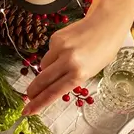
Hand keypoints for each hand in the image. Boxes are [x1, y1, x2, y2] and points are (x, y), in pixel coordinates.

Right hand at [23, 0, 133, 114]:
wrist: (106, 23)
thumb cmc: (104, 50)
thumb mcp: (92, 70)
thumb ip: (72, 78)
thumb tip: (51, 85)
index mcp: (79, 73)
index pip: (54, 92)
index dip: (39, 104)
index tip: (28, 111)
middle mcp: (68, 61)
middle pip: (42, 81)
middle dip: (33, 91)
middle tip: (28, 96)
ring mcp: (59, 48)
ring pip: (43, 66)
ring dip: (46, 70)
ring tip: (62, 63)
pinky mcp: (55, 38)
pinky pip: (48, 53)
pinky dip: (53, 55)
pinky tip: (66, 49)